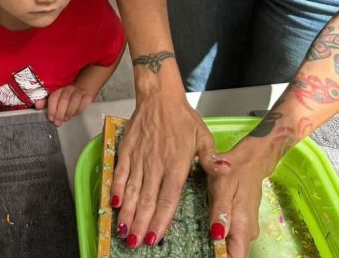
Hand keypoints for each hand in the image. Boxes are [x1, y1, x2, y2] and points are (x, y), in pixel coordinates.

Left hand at [45, 84, 92, 126]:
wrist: (84, 88)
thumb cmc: (67, 97)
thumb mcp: (56, 99)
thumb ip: (46, 103)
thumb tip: (36, 106)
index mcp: (59, 90)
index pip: (54, 97)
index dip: (51, 108)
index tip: (50, 118)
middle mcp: (68, 90)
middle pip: (64, 99)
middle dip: (60, 112)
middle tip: (57, 123)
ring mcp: (79, 92)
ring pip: (74, 100)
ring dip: (69, 111)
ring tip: (66, 119)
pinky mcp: (88, 96)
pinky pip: (84, 103)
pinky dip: (79, 109)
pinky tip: (75, 114)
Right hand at [111, 92, 216, 248]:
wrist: (159, 96)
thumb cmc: (183, 118)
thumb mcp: (204, 137)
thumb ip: (210, 158)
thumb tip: (224, 170)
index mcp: (176, 164)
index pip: (167, 198)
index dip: (160, 220)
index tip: (155, 237)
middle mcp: (156, 164)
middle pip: (147, 200)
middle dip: (141, 224)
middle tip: (135, 243)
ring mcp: (139, 157)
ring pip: (132, 190)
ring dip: (127, 213)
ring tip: (124, 231)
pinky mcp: (127, 150)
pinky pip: (120, 173)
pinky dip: (116, 189)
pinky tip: (114, 204)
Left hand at [206, 139, 276, 256]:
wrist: (251, 160)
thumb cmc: (233, 170)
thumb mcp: (222, 185)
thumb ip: (220, 211)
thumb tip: (217, 236)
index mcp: (243, 226)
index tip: (202, 255)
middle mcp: (248, 232)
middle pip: (233, 254)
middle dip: (216, 254)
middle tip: (193, 248)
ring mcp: (247, 229)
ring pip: (232, 247)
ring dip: (217, 248)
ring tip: (195, 241)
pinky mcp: (244, 224)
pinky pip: (232, 238)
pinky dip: (220, 239)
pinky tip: (205, 231)